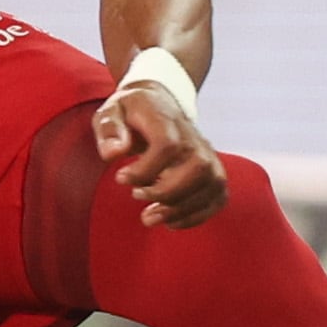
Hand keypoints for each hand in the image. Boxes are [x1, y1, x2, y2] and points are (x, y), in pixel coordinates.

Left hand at [96, 77, 226, 227]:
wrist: (157, 104)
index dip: (146, 168)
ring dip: (181, 209)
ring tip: (149, 218)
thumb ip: (109, 129)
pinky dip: (197, 216)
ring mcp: (208, 155)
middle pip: (198, 167)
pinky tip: (170, 222)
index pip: (168, 145)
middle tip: (136, 197)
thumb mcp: (110, 111)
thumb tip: (113, 154)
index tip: (121, 178)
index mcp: (166, 120)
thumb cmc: (130, 112)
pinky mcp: (211, 172)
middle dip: (167, 192)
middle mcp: (194, 137)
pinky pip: (218, 197)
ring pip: (212, 185)